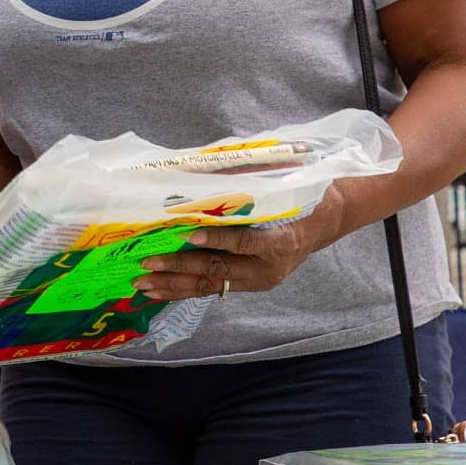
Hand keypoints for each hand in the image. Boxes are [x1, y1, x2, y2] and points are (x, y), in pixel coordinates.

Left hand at [134, 189, 347, 301]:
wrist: (322, 222)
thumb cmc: (297, 198)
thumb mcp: (280, 189)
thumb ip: (246, 189)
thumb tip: (201, 174)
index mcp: (280, 242)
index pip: (243, 242)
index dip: (216, 240)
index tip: (187, 234)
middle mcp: (268, 268)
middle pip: (219, 270)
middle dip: (180, 266)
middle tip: (148, 263)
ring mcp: (257, 281)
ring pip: (210, 286)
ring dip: (174, 285)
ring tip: (143, 284)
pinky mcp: (247, 286)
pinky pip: (211, 289)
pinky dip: (182, 289)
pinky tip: (159, 290)